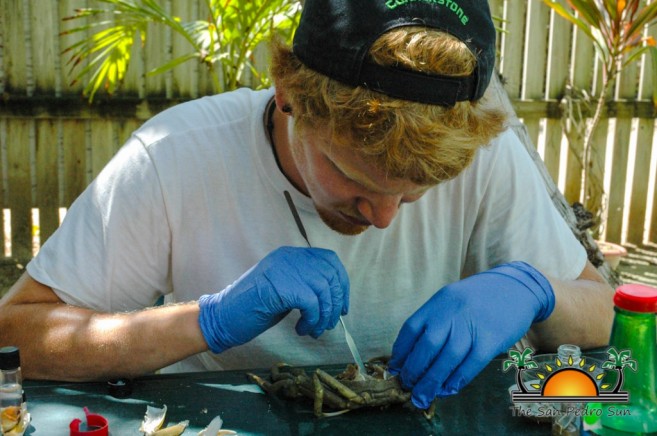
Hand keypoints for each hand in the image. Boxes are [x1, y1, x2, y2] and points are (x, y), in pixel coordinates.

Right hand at [198, 246, 349, 352]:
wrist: (223, 316)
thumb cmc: (253, 307)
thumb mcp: (284, 288)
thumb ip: (305, 284)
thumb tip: (335, 298)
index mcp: (290, 255)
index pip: (329, 260)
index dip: (341, 284)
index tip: (341, 306)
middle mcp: (289, 257)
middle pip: (330, 275)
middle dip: (335, 303)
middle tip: (328, 323)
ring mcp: (283, 270)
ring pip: (323, 290)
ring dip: (324, 315)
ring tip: (314, 329)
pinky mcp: (280, 286)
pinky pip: (311, 303)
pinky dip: (312, 319)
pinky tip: (302, 329)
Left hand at [388, 261, 553, 408]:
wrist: (516, 288)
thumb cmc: (479, 299)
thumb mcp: (451, 300)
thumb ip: (433, 322)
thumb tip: (412, 354)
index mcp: (438, 302)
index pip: (411, 330)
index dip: (401, 353)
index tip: (395, 369)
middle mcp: (452, 313)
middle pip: (426, 348)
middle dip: (414, 372)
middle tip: (408, 386)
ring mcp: (472, 326)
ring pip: (446, 360)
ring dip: (432, 382)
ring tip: (424, 395)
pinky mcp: (491, 340)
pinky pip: (470, 365)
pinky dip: (457, 380)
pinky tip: (448, 389)